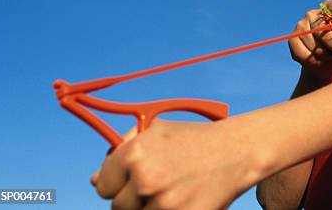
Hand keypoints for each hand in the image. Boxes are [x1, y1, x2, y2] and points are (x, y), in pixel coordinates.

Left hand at [90, 119, 256, 209]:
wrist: (237, 151)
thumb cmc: (194, 139)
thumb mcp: (157, 130)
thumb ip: (124, 148)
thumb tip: (95, 180)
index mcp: (135, 153)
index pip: (103, 185)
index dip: (117, 181)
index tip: (132, 178)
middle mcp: (146, 179)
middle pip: (118, 206)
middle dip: (134, 197)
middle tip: (159, 182)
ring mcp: (164, 203)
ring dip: (151, 207)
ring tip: (173, 189)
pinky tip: (183, 198)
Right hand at [289, 0, 331, 79]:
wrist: (328, 63)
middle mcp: (315, 13)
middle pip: (325, 29)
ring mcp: (301, 25)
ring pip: (315, 45)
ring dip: (326, 57)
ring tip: (330, 56)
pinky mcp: (293, 39)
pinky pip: (304, 54)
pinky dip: (314, 62)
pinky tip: (319, 60)